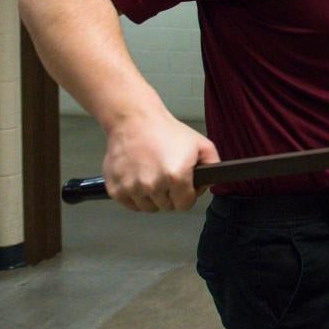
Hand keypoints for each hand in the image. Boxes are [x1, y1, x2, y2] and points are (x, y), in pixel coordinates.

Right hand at [101, 107, 219, 212]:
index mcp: (176, 176)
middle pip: (167, 207)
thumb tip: (209, 183)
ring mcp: (132, 188)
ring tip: (152, 175)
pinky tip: (139, 177)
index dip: (187, 195)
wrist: (134, 120)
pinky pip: (130, 205)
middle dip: (170, 195)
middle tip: (167, 176)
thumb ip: (213, 164)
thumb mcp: (200, 143)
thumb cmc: (166, 131)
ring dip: (152, 197)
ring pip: (149, 207)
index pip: (185, 205)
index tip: (184, 187)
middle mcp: (153, 185)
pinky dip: (135, 196)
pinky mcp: (116, 189)